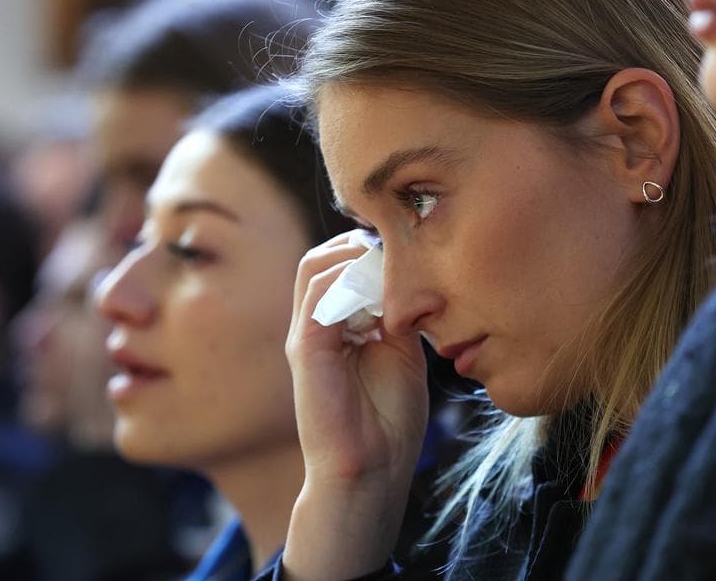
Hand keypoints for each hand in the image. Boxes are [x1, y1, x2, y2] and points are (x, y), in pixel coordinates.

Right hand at [282, 231, 429, 579]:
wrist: (371, 469)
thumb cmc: (388, 420)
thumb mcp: (403, 352)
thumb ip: (398, 314)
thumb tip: (407, 277)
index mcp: (337, 324)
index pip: (341, 264)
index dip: (371, 249)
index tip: (410, 250)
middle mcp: (316, 324)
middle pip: (324, 257)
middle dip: (361, 245)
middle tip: (401, 252)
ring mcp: (306, 334)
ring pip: (316, 267)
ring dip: (355, 259)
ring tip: (391, 272)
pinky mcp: (305, 349)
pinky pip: (318, 296)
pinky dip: (349, 283)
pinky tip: (381, 297)